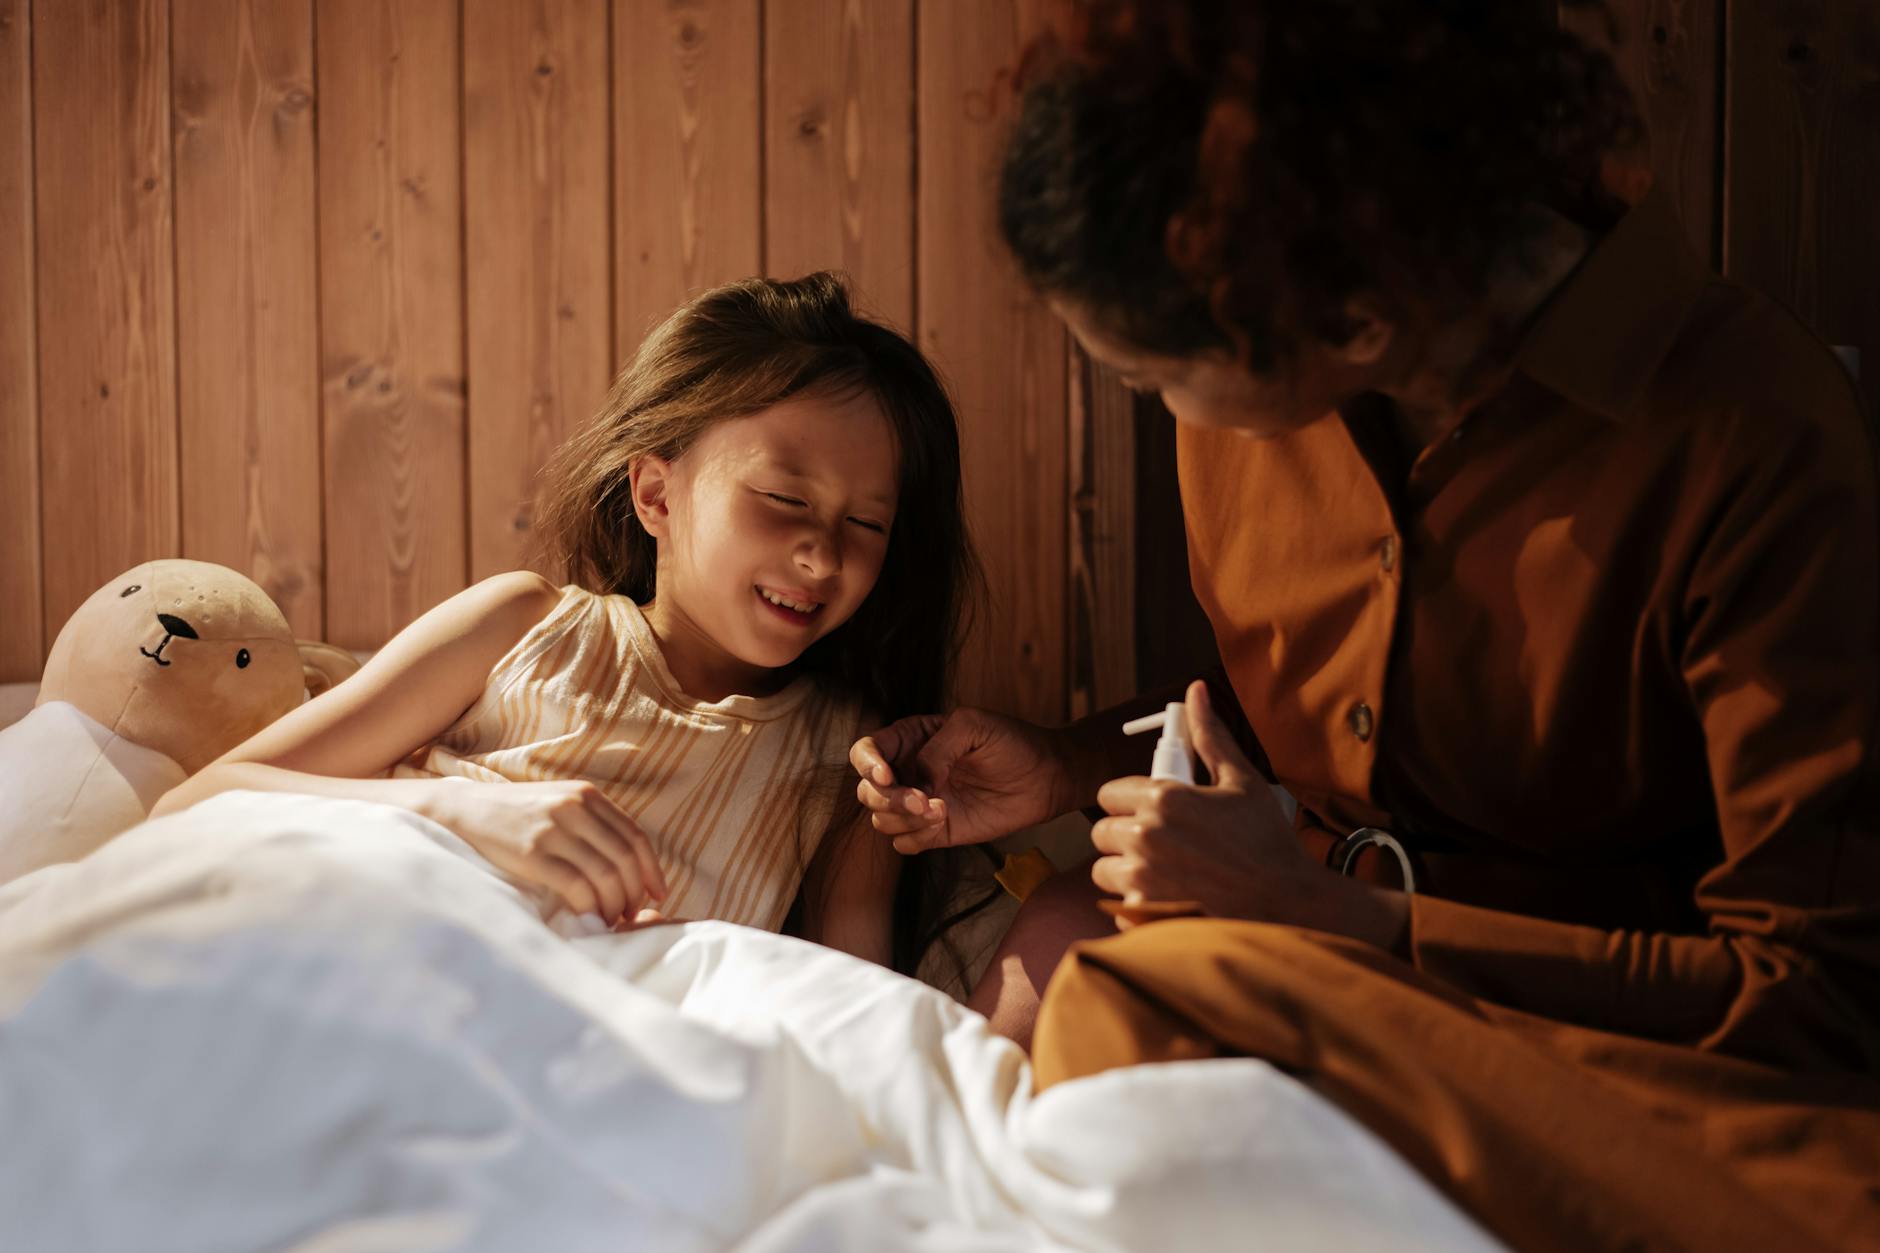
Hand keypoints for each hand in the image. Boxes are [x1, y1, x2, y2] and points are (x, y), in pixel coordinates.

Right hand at [425, 780, 668, 923]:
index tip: (658, 895)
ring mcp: (553, 829)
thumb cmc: (516, 815)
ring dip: (614, 904)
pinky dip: (589, 906)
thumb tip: (629, 865)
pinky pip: (576, 886)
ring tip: (610, 920)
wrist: (463, 810)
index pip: (635, 836)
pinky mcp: (532, 853)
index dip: (651, 870)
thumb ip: (592, 824)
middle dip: (634, 893)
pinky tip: (587, 916)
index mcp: (587, 795)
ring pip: (605, 874)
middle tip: (631, 915)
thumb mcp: (560, 805)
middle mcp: (575, 807)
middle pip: (625, 858)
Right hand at [849, 708, 1074, 852]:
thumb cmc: (1011, 743)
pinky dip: (916, 837)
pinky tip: (942, 821)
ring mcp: (920, 803)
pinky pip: (904, 843)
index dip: (866, 765)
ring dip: (904, 819)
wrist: (1044, 777)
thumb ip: (937, 748)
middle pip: (867, 791)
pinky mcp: (935, 831)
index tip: (887, 776)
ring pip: (881, 820)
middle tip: (924, 800)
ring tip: (940, 809)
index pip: (865, 752)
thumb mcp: (972, 726)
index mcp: (910, 739)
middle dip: (888, 799)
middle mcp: (908, 772)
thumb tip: (917, 781)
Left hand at [1091, 681, 1407, 947]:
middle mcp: (1145, 838)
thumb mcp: (1241, 780)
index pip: (1109, 794)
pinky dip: (1135, 902)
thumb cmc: (1266, 839)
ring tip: (1161, 869)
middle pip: (1101, 832)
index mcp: (1163, 800)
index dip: (1127, 800)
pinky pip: (1117, 904)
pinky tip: (1167, 896)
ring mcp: (1142, 879)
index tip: (1148, 809)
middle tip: (1159, 840)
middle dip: (1124, 834)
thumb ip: (1210, 736)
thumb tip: (1195, 693)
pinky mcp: (1145, 913)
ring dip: (1124, 869)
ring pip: (1103, 870)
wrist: (1285, 899)